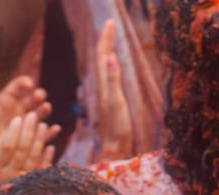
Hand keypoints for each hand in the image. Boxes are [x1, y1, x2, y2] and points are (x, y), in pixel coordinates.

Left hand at [0, 70, 51, 141]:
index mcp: (7, 99)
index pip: (19, 87)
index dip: (25, 83)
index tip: (28, 84)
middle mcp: (18, 109)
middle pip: (32, 99)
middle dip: (38, 96)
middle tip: (39, 95)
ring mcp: (24, 124)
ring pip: (39, 115)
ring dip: (44, 110)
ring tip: (46, 107)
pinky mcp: (28, 139)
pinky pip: (42, 135)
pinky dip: (50, 132)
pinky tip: (55, 128)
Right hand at [0, 113, 56, 194]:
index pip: (6, 148)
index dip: (13, 132)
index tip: (18, 119)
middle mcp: (10, 177)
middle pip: (22, 150)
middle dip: (28, 131)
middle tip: (32, 115)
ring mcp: (23, 184)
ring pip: (33, 159)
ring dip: (40, 141)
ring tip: (43, 125)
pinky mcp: (32, 190)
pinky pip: (41, 172)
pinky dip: (47, 159)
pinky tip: (51, 146)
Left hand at [94, 19, 134, 160]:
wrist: (114, 150)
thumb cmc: (117, 129)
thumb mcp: (116, 103)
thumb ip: (113, 81)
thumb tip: (110, 57)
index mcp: (103, 83)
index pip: (103, 54)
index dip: (106, 37)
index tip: (111, 21)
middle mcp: (102, 86)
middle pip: (102, 57)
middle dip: (105, 39)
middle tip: (111, 24)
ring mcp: (106, 94)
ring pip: (104, 66)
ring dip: (107, 50)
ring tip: (110, 38)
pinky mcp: (111, 101)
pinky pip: (109, 76)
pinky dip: (111, 65)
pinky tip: (113, 66)